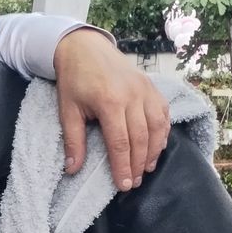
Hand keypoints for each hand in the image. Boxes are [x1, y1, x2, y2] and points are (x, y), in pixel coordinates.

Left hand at [53, 29, 169, 190]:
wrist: (85, 47)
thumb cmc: (75, 79)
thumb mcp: (68, 110)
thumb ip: (73, 141)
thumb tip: (72, 169)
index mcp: (109, 102)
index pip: (120, 143)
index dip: (123, 166)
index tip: (123, 185)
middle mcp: (132, 96)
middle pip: (141, 138)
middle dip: (138, 164)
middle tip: (134, 183)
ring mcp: (145, 89)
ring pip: (157, 126)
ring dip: (154, 151)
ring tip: (146, 169)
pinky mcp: (151, 86)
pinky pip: (163, 112)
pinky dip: (163, 132)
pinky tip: (157, 147)